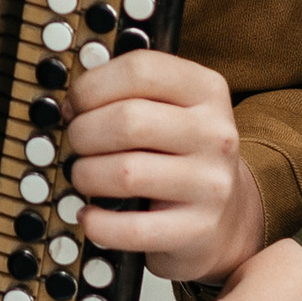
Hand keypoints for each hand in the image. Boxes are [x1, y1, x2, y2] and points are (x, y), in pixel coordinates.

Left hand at [63, 49, 265, 286]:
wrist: (229, 214)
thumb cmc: (180, 151)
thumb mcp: (170, 106)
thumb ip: (128, 91)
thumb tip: (72, 100)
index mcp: (206, 90)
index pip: (140, 70)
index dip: (92, 85)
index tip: (76, 103)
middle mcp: (215, 134)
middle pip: (127, 121)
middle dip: (83, 132)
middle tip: (77, 142)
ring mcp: (210, 184)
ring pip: (125, 173)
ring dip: (86, 175)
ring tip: (84, 176)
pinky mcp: (200, 230)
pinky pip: (133, 228)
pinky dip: (98, 223)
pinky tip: (91, 215)